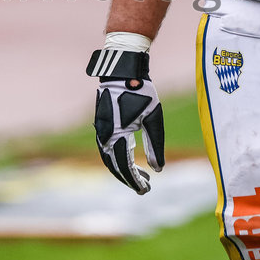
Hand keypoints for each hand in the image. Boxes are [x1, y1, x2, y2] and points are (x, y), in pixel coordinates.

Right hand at [87, 48, 164, 193]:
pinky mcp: (102, 124)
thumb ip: (154, 144)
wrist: (123, 70)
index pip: (124, 166)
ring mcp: (101, 130)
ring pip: (109, 158)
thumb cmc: (141, 91)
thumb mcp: (153, 117)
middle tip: (144, 187)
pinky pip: (107, 148)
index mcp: (116, 135)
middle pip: (114, 166)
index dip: (134, 180)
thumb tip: (159, 169)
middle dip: (129, 178)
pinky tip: (130, 157)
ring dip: (123, 169)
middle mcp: (104, 135)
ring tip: (141, 175)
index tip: (145, 189)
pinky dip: (117, 157)